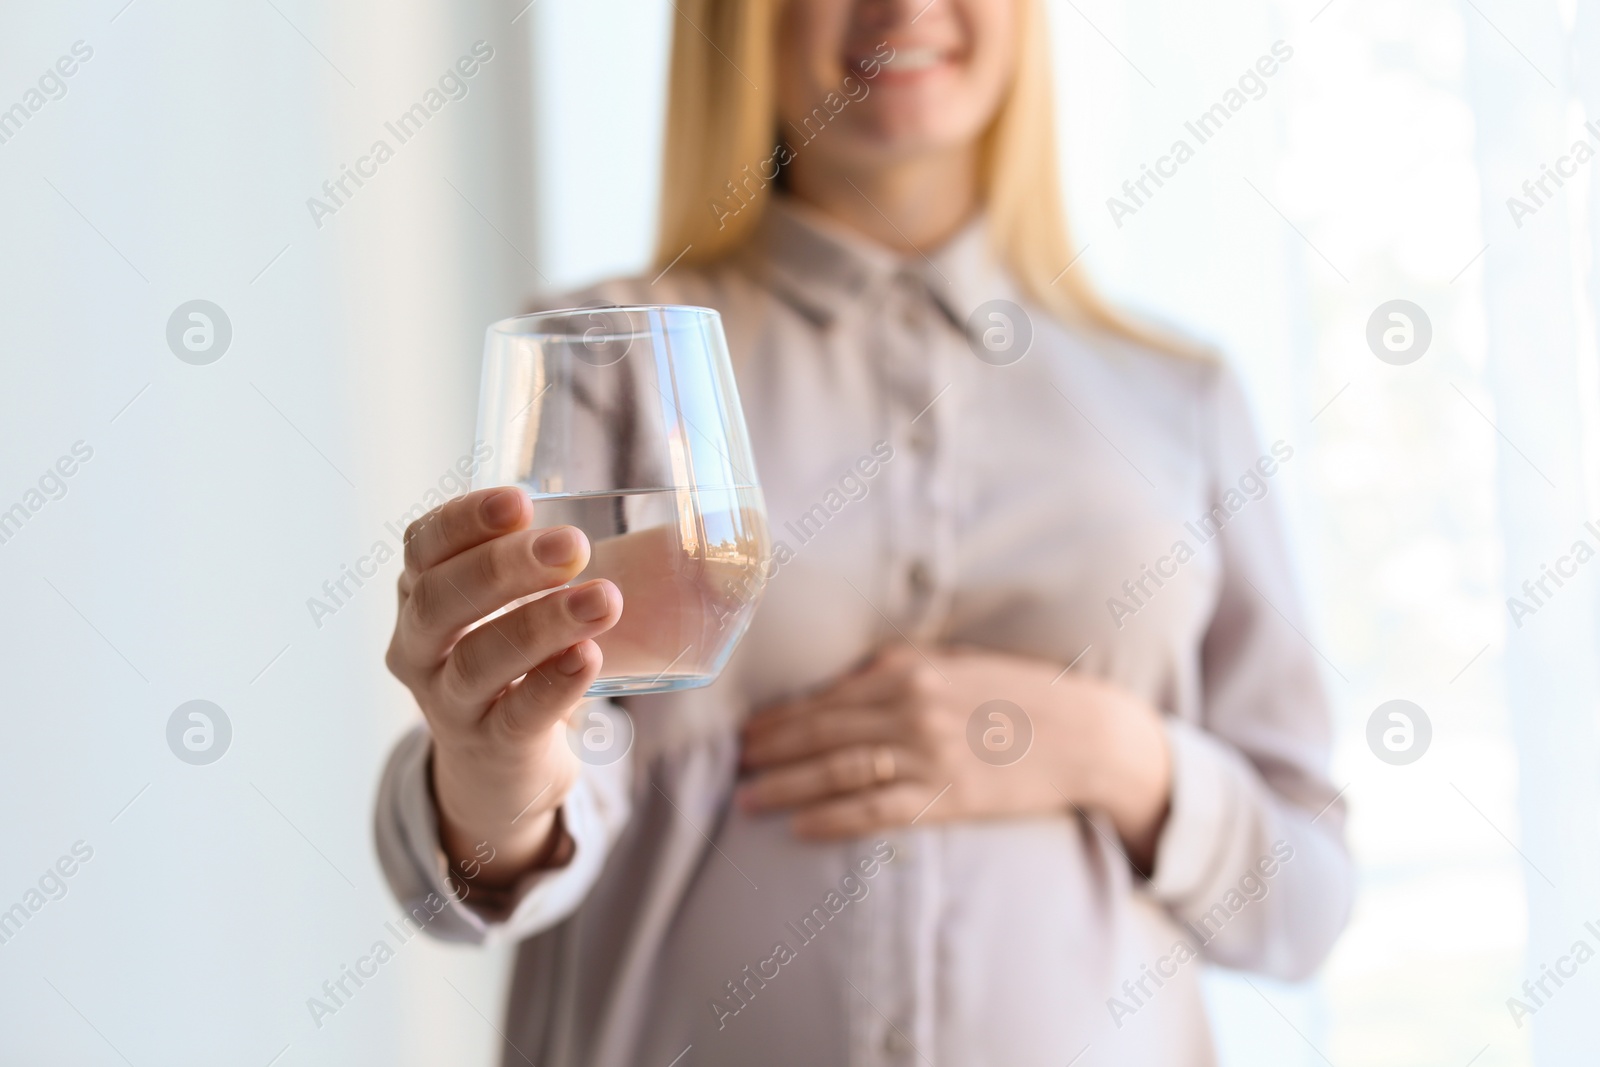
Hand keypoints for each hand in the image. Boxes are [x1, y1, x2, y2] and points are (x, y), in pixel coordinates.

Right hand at [384, 486, 622, 891]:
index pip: (423, 546)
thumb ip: (557, 564)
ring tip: (603, 600)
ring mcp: (449, 702)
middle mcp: (419, 647)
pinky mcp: (491, 746)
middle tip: (573, 545)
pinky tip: (586, 658)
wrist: (501, 766)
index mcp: (421, 594)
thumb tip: (680, 530)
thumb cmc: (517, 662)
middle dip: (506, 567)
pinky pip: (516, 715)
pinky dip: (552, 685)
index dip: (465, 521)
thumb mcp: (513, 607)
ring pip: (478, 659)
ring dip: (542, 623)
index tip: (520, 502)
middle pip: (441, 599)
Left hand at [737, 646, 1171, 870]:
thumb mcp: (956, 662)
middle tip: (732, 767)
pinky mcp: (947, 796)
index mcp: (907, 669)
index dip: (777, 717)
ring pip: (835, 771)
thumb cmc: (1019, 694)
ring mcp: (927, 753)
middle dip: (768, 751)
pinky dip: (832, 819)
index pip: (823, 697)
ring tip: (748, 799)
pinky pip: (875, 810)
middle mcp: (910, 707)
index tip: (745, 732)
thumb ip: (900, 668)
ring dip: (785, 786)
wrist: (1088, 734)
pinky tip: (801, 828)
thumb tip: (844, 679)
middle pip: (818, 733)